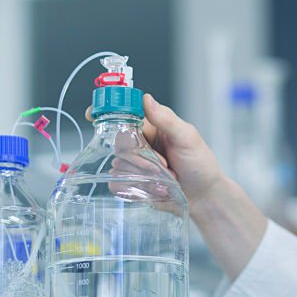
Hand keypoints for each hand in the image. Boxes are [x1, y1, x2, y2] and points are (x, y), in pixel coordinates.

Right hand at [87, 94, 225, 207]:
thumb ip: (166, 120)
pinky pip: (118, 182)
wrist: (204, 197)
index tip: (92, 114)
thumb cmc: (200, 164)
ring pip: (118, 164)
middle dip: (139, 155)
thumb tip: (146, 99)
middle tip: (163, 163)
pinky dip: (136, 186)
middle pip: (119, 143)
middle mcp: (139, 143)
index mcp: (152, 126)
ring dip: (142, 173)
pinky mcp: (131, 183)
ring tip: (165, 176)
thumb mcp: (188, 138)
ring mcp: (134, 164)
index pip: (124, 116)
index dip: (108, 113)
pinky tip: (155, 188)